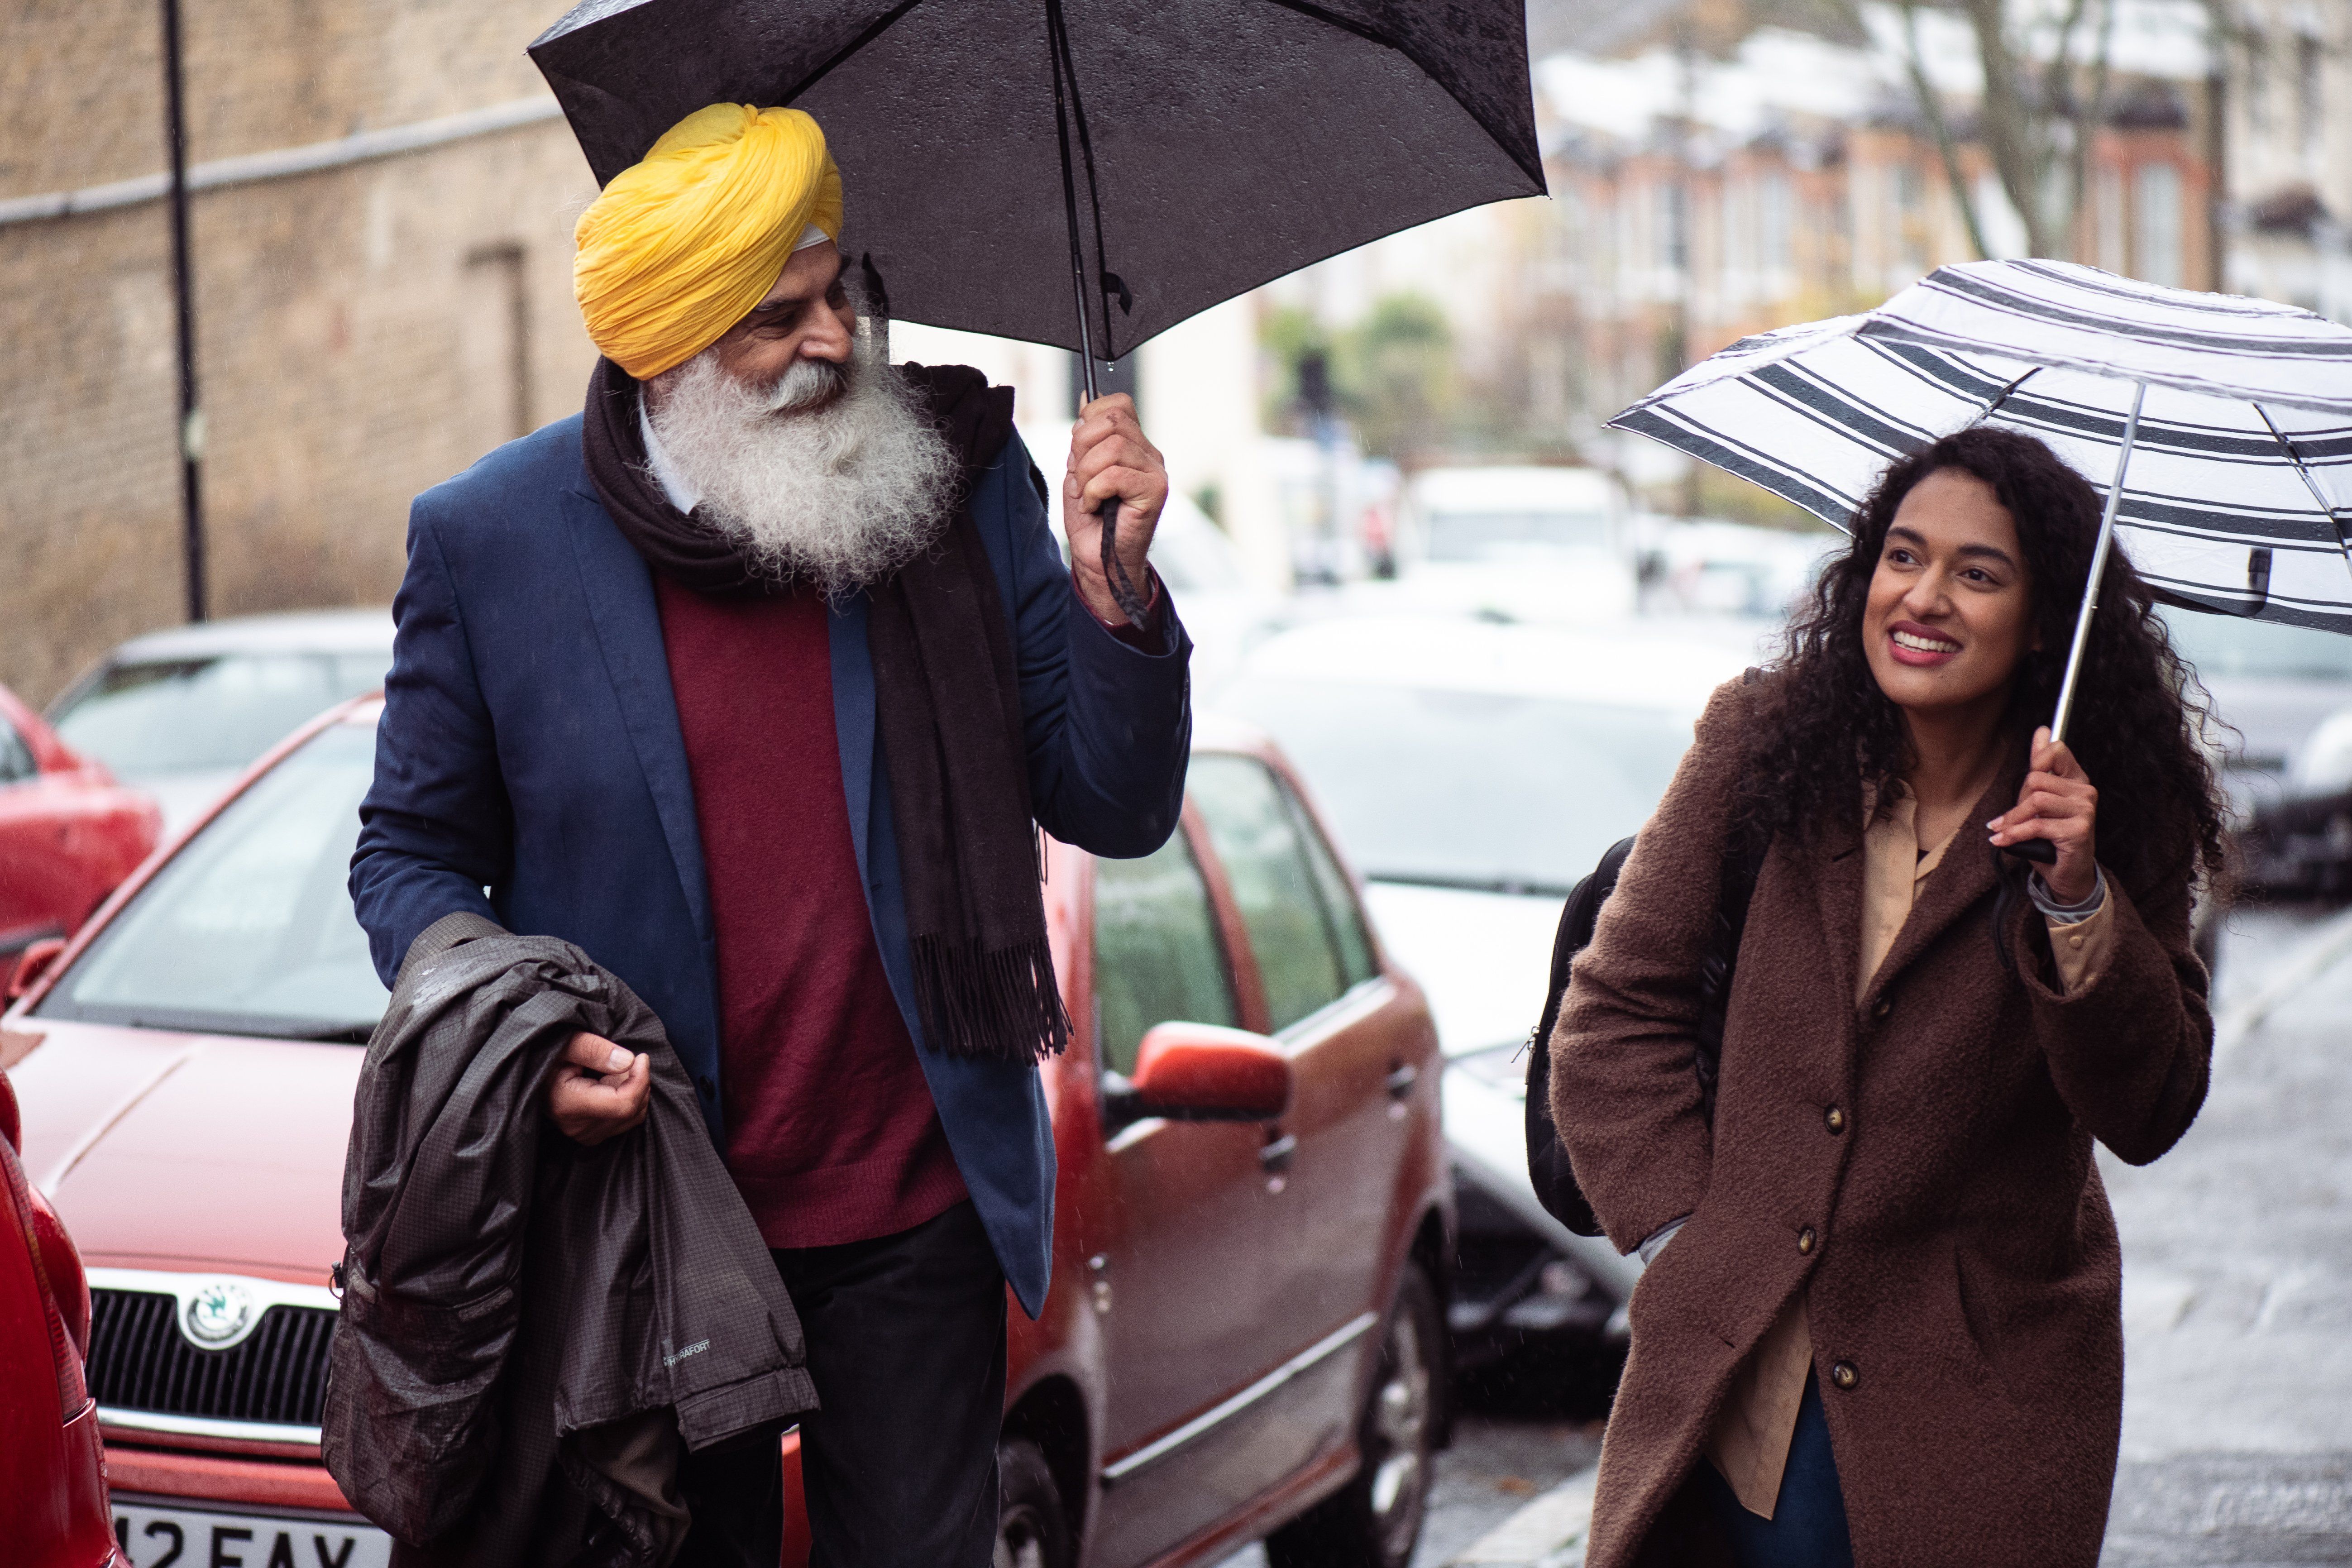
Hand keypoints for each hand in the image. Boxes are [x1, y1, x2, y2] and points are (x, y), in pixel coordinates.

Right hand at [546, 1031, 650, 1145]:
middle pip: (631, 1110)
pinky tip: (611, 1084)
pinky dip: (628, 1100)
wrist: (532, 1072)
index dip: (640, 1079)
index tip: (641, 1057)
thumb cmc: (548, 1053)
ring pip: (633, 1116)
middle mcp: (577, 1127)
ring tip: (612, 1072)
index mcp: (568, 1104)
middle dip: (636, 1081)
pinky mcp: (592, 1136)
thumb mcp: (567, 1042)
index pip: (623, 1104)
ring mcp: (584, 1135)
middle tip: (621, 1060)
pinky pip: (626, 1121)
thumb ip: (595, 1049)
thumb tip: (628, 1062)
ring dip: (633, 1090)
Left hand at [1063, 394, 1167, 624]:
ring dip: (1086, 473)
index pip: (1116, 404)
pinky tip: (1095, 506)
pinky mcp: (1155, 491)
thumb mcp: (1079, 469)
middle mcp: (1149, 454)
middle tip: (1080, 478)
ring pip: (1111, 446)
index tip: (1078, 452)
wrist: (1097, 561)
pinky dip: (1094, 491)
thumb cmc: (1090, 521)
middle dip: (1082, 447)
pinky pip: (1115, 474)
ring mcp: (1155, 472)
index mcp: (1133, 445)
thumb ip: (1084, 437)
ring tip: (1088, 496)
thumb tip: (1086, 397)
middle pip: (1111, 419)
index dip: (1087, 421)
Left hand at [1988, 726, 2099, 903]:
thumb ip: (2040, 767)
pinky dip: (2014, 834)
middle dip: (2017, 800)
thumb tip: (2042, 731)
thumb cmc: (2050, 837)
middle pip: (2037, 779)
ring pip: (2035, 800)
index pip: (2057, 750)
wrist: (2066, 873)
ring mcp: (2085, 810)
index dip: (2035, 761)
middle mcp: (2085, 792)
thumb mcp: (2040, 802)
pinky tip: (2002, 841)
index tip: (2024, 783)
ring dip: (2013, 820)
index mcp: (2077, 780)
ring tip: (2005, 831)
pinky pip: (2037, 825)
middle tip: (2011, 819)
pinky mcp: (2078, 830)